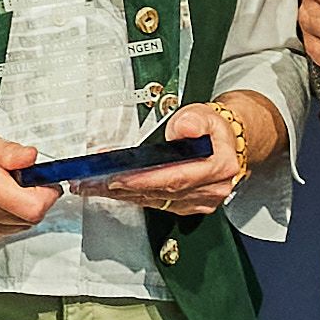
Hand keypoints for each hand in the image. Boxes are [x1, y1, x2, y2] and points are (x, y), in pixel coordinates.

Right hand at [0, 122, 55, 246]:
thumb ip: (8, 151)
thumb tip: (32, 157)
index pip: (32, 206)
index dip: (47, 195)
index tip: (46, 183)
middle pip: (27, 219)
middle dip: (33, 199)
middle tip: (24, 182)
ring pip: (15, 229)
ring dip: (18, 212)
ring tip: (2, 190)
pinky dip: (2, 221)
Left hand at [97, 94, 275, 219]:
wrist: (228, 142)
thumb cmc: (214, 128)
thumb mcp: (205, 114)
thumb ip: (194, 120)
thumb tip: (183, 128)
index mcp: (218, 166)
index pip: (175, 178)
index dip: (143, 179)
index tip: (116, 177)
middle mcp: (211, 189)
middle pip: (160, 192)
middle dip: (122, 187)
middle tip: (92, 182)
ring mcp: (201, 201)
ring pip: (155, 201)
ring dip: (122, 194)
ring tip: (94, 186)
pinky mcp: (190, 206)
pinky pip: (157, 204)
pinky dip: (134, 196)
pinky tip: (115, 191)